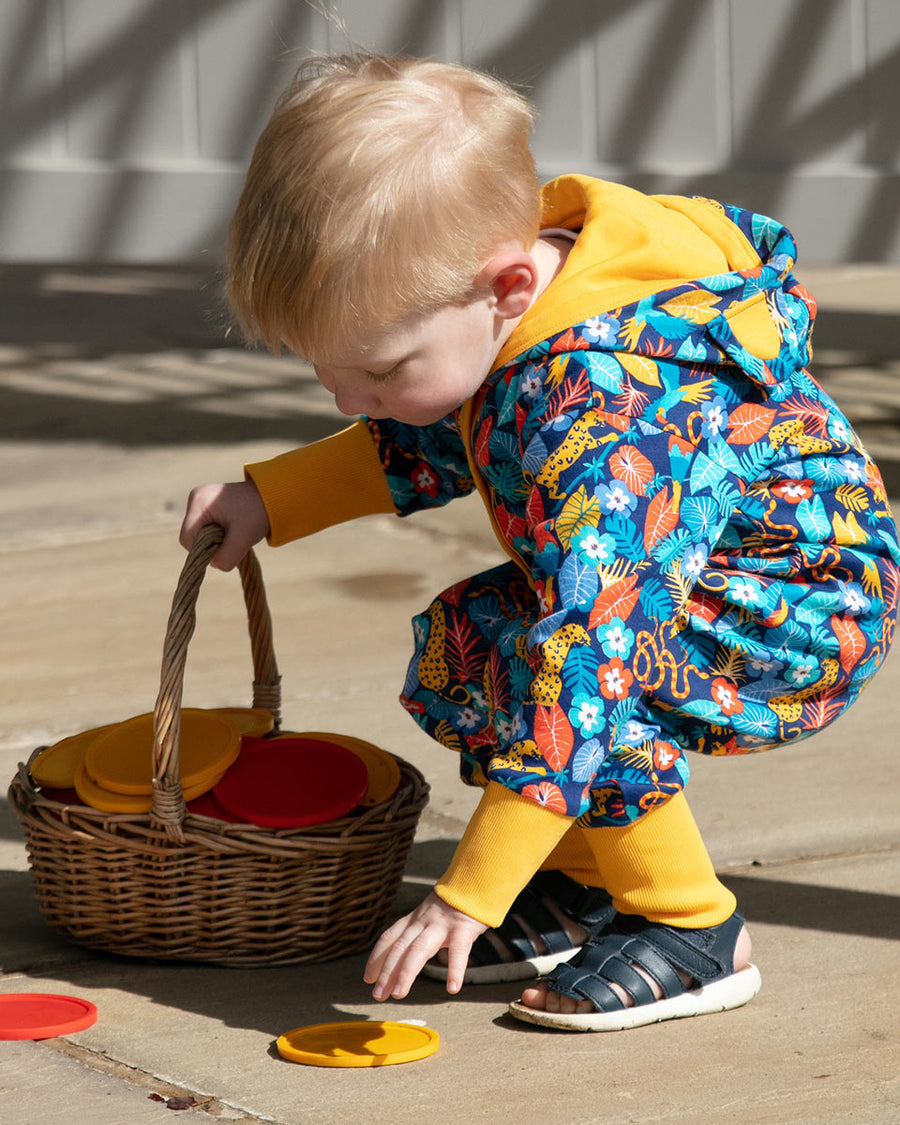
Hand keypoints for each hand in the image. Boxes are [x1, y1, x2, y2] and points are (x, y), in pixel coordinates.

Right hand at [179, 480, 270, 570]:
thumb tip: (216, 564)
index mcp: (198, 502)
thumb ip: (225, 558)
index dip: (204, 551)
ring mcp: (201, 502)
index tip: (225, 549)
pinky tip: (233, 530)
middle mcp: (195, 499)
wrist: (272, 498)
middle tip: (234, 540)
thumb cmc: (257, 514)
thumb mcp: (243, 539)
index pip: (187, 539)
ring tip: (236, 533)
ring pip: (200, 536)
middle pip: (193, 538)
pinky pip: (206, 530)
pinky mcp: (208, 507)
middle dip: (212, 546)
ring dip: (217, 542)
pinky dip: (219, 536)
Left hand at [363, 891, 487, 999]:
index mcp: (415, 919)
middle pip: (400, 947)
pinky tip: (453, 988)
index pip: (390, 937)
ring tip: (398, 994)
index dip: (376, 958)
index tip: (367, 978)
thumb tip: (406, 956)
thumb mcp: (430, 913)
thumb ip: (419, 931)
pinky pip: (459, 951)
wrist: (477, 879)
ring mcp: (442, 924)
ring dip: (406, 973)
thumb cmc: (456, 904)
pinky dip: (455, 970)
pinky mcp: (463, 928)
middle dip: (386, 972)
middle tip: (378, 995)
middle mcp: (423, 921)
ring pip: (419, 949)